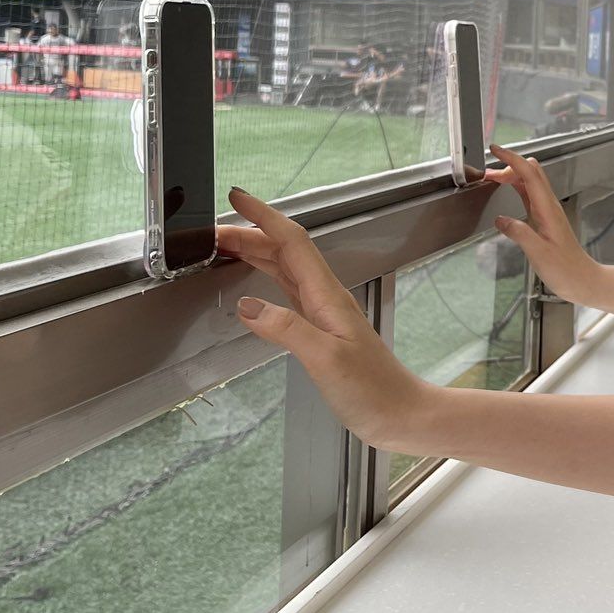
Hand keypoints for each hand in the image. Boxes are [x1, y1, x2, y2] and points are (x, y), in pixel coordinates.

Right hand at [217, 187, 426, 452]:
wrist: (400, 414)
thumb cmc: (373, 389)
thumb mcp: (326, 359)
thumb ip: (287, 329)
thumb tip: (247, 306)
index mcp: (327, 296)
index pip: (292, 242)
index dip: (264, 217)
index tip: (238, 199)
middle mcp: (326, 298)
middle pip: (284, 252)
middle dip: (250, 234)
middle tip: (213, 232)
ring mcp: (324, 313)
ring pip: (285, 271)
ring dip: (255, 254)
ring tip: (224, 249)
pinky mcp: (321, 331)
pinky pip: (288, 294)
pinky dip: (265, 282)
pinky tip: (250, 291)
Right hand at [483, 142, 601, 305]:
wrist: (581, 279)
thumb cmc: (565, 269)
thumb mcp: (539, 254)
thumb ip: (519, 234)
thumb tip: (501, 220)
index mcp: (547, 209)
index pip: (529, 173)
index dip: (511, 158)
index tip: (495, 149)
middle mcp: (549, 205)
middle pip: (529, 171)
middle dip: (508, 165)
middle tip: (487, 173)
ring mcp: (547, 211)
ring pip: (529, 182)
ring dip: (510, 176)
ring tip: (491, 179)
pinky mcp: (545, 218)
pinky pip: (529, 195)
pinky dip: (515, 187)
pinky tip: (506, 194)